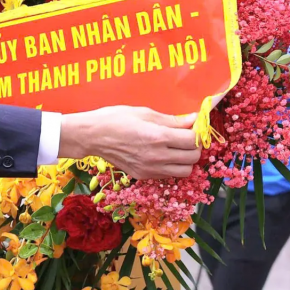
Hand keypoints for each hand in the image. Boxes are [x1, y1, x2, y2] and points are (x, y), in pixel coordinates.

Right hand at [60, 106, 200, 179]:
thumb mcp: (144, 113)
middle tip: (185, 137)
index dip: (197, 133)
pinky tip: (162, 155)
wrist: (92, 136)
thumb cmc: (115, 119)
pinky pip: (168, 175)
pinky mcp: (143, 176)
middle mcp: (157, 156)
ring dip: (185, 160)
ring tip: (176, 148)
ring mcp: (150, 169)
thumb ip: (171, 120)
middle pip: (193, 157)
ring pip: (184, 171)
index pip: (193, 140)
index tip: (193, 127)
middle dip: (193, 146)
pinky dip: (171, 166)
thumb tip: (193, 120)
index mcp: (158, 137)